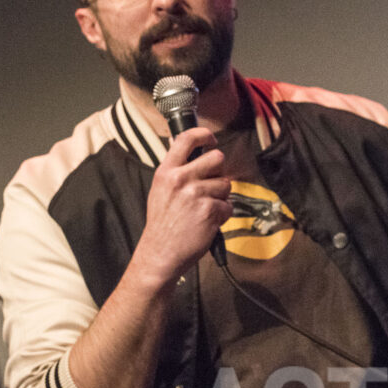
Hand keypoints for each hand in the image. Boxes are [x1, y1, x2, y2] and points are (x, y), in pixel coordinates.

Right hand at [135, 127, 232, 278]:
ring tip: (203, 210)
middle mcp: (180, 179)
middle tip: (210, 186)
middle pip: (217, 158)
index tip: (211, 139)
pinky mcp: (210, 210)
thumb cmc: (162, 224)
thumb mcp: (160, 190)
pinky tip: (207, 223)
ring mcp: (196, 194)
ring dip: (220, 198)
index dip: (204, 135)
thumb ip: (175, 171)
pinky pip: (228, 206)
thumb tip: (191, 152)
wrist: (160, 252)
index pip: (186, 139)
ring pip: (225, 184)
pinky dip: (222, 215)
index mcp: (166, 172)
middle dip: (218, 172)